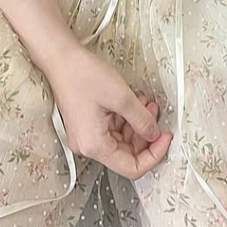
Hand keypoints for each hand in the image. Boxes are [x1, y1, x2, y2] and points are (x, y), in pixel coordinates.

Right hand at [49, 47, 172, 179]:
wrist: (60, 58)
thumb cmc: (83, 75)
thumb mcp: (122, 97)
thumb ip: (143, 120)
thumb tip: (155, 135)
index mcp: (94, 145)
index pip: (131, 168)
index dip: (154, 155)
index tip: (165, 137)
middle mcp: (88, 146)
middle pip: (127, 154)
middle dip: (145, 135)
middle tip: (155, 114)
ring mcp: (86, 136)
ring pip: (121, 140)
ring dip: (137, 124)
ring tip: (144, 103)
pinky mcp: (86, 125)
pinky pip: (112, 130)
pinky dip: (125, 118)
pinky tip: (133, 102)